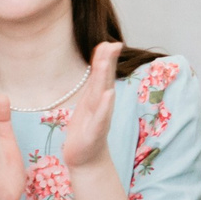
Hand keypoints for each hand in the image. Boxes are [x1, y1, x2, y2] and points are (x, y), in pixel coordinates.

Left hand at [61, 42, 121, 173]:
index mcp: (96, 96)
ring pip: (101, 95)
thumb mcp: (88, 102)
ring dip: (105, 78)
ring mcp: (99, 118)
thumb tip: (99, 60)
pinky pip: (100, 117)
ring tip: (106, 63)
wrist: (86, 158)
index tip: (112, 41)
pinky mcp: (94, 132)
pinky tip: (108, 95)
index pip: (101, 73)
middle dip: (108, 62)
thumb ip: (94, 82)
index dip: (106, 57)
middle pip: (103, 80)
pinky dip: (105, 106)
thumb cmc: (86, 129)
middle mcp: (100, 104)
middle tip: (114, 44)